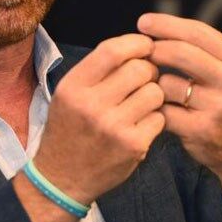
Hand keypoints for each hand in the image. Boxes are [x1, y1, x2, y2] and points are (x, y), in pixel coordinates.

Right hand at [33, 33, 165, 206]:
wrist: (61, 178)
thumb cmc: (69, 130)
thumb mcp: (69, 94)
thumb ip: (97, 70)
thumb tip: (137, 46)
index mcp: (73, 87)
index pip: (112, 50)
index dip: (136, 43)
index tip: (145, 46)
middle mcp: (92, 105)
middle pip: (140, 69)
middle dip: (149, 70)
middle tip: (144, 79)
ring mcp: (114, 127)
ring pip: (155, 92)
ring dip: (154, 94)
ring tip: (141, 103)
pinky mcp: (133, 146)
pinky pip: (160, 117)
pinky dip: (155, 118)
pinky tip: (141, 125)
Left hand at [138, 13, 221, 221]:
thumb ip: (204, 51)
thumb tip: (158, 27)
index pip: (197, 32)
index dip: (166, 24)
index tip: (143, 22)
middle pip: (180, 53)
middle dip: (154, 49)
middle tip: (140, 52)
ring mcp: (218, 107)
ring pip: (168, 84)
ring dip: (155, 85)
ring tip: (157, 89)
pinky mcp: (201, 130)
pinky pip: (164, 111)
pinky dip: (156, 108)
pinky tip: (157, 109)